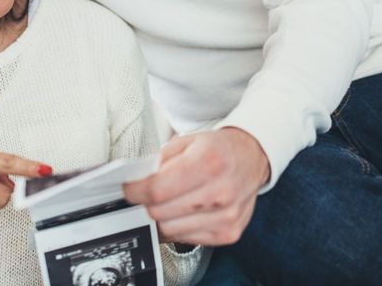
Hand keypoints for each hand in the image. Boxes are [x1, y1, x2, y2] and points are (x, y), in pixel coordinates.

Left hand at [123, 127, 269, 244]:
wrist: (252, 159)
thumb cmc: (218, 150)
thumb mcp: (187, 141)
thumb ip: (159, 160)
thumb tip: (135, 181)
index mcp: (210, 161)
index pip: (157, 189)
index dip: (135, 191)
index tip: (129, 189)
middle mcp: (221, 191)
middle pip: (160, 212)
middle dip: (146, 204)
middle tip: (147, 195)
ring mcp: (226, 215)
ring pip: (170, 230)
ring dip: (161, 218)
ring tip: (167, 202)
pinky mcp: (228, 232)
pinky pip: (186, 239)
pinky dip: (178, 227)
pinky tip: (184, 212)